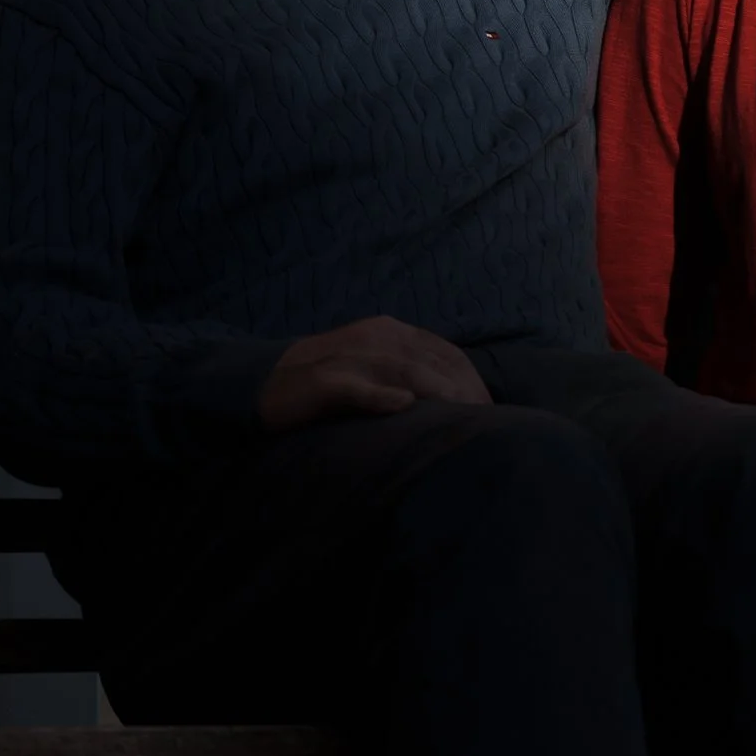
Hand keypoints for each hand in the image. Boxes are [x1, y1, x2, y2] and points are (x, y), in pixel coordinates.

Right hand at [260, 318, 490, 427]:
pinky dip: (379, 395)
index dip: (472, 380)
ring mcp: (350, 356)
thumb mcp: (374, 368)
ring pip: (403, 369)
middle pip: (433, 359)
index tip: (491, 410)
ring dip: (436, 392)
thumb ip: (410, 373)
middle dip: (464, 390)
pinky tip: (402, 405)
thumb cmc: (328, 379)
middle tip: (486, 424)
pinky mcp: (324, 380)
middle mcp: (376, 336)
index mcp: (392, 332)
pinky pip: (355, 386)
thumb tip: (456, 398)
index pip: (446, 352)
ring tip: (461, 416)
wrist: (264, 381)